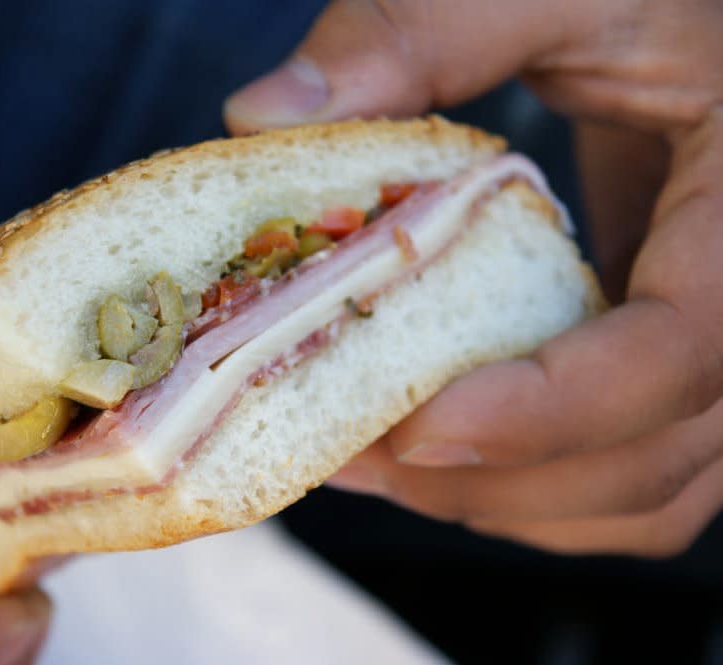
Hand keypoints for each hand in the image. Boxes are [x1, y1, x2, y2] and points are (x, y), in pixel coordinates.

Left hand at [225, 0, 722, 555]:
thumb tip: (259, 115)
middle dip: (495, 480)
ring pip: (645, 491)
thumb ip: (426, 31)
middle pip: (652, 458)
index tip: (413, 428)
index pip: (683, 352)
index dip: (550, 410)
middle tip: (352, 451)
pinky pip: (637, 469)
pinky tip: (442, 445)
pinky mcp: (681, 358)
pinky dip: (542, 487)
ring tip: (376, 462)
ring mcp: (722, 343)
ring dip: (508, 501)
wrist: (705, 20)